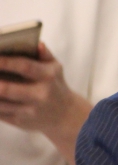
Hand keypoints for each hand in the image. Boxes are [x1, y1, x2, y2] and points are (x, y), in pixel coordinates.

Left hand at [0, 43, 92, 164]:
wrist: (65, 114)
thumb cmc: (55, 84)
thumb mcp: (56, 67)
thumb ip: (45, 54)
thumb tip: (36, 43)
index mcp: (48, 76)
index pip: (24, 67)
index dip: (5, 61)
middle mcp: (39, 95)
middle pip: (6, 89)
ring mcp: (28, 110)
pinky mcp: (19, 122)